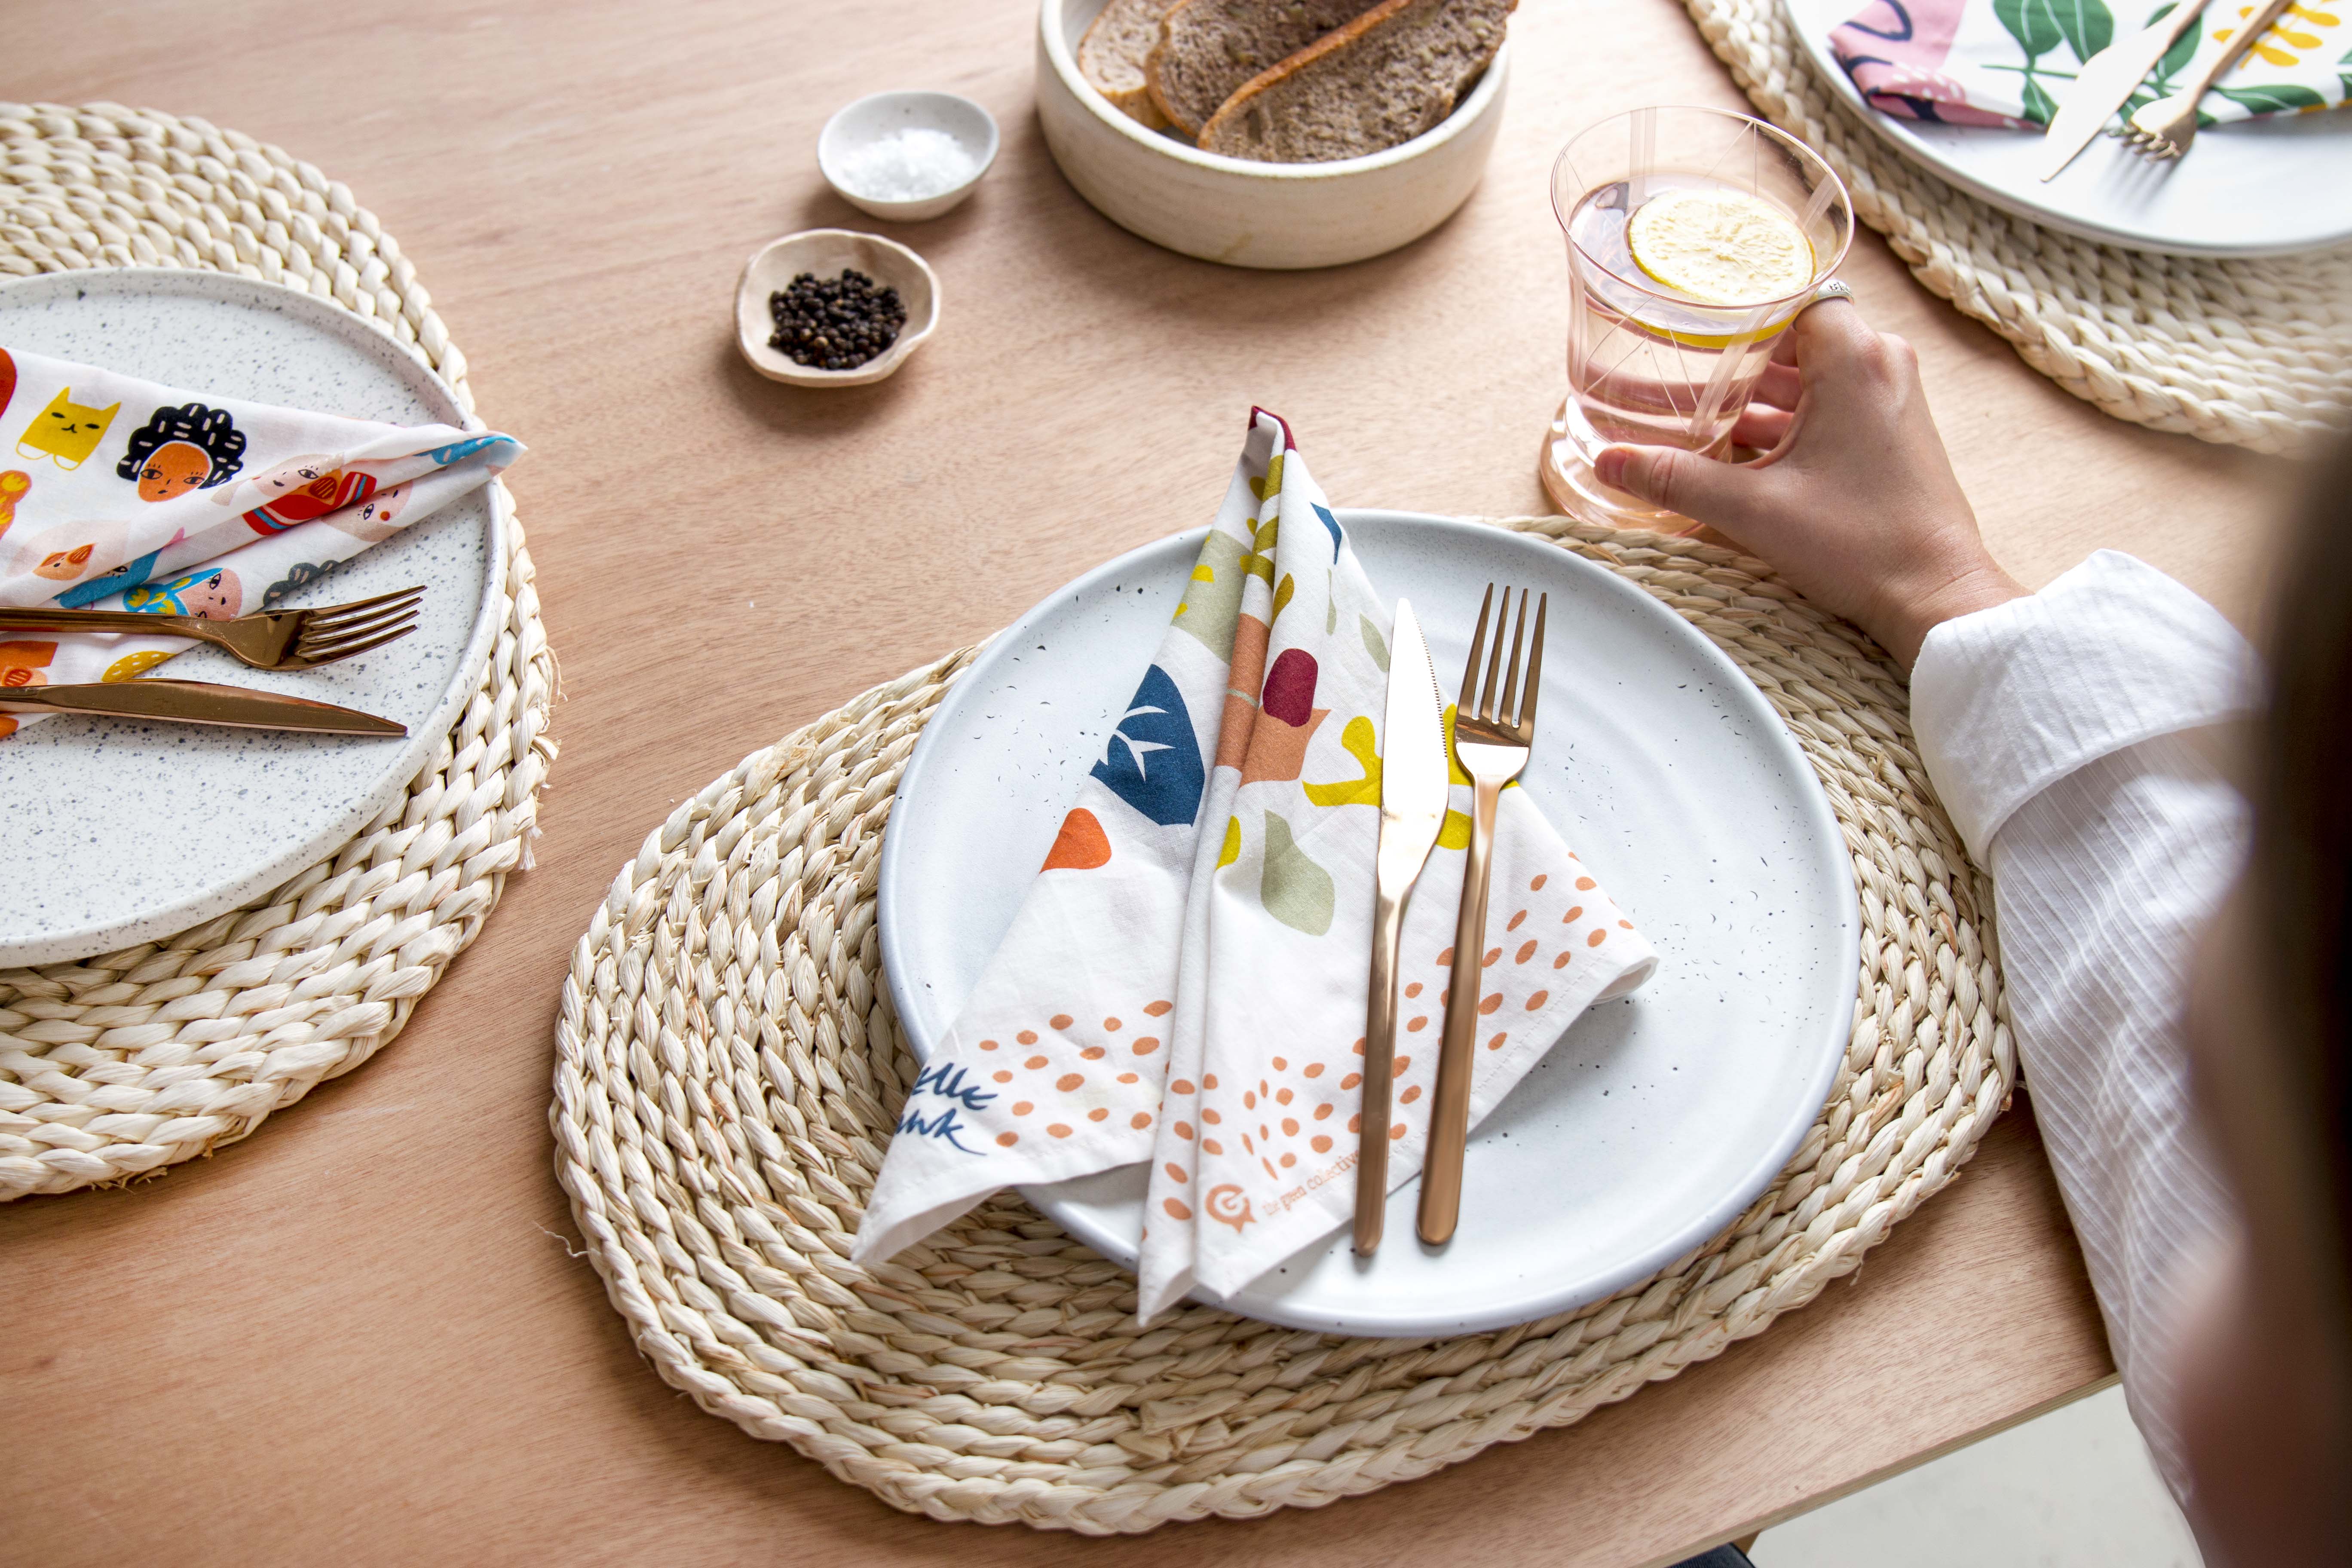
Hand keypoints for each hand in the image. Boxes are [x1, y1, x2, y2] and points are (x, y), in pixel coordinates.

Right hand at [1592, 301, 2024, 668]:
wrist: (1933, 593)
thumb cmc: (1861, 544)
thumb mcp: (1753, 509)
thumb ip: (1676, 479)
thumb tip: (1609, 461)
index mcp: (1855, 358)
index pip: (1789, 298)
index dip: (1738, 311)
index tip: (1693, 327)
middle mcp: (1881, 365)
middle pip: (1791, 340)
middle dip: (1734, 364)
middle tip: (1677, 379)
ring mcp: (1891, 399)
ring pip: (1808, 377)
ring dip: (1756, 400)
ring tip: (1699, 423)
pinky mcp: (1892, 432)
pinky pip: (1830, 406)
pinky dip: (1787, 422)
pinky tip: (1741, 454)